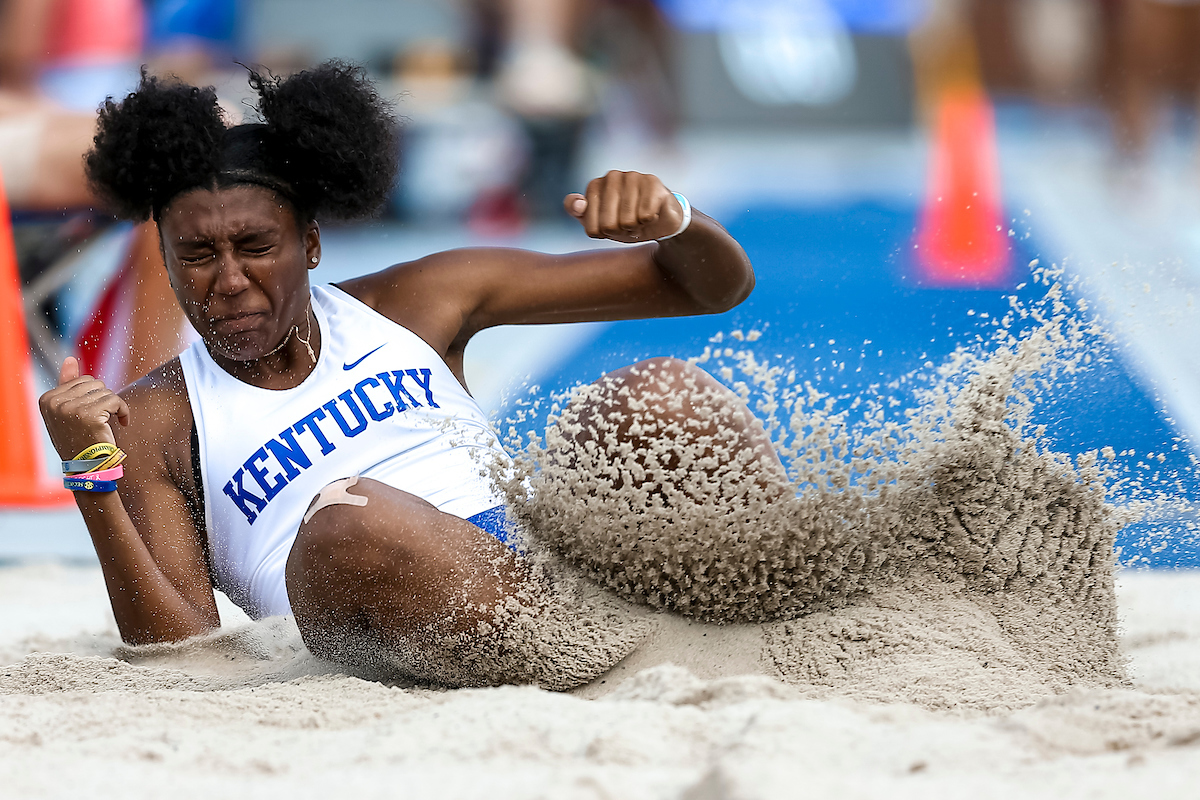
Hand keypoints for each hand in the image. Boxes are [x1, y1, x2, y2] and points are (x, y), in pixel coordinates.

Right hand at [38, 357, 129, 459]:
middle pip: (95, 383)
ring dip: (113, 406)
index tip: (93, 415)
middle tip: (102, 420)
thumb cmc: (80, 438)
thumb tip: (70, 358)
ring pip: (106, 391)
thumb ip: (68, 385)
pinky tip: (122, 423)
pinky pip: (116, 400)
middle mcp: (55, 402)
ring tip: (108, 424)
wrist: (88, 467)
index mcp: (47, 399)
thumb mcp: (68, 412)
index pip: (82, 380)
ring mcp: (70, 408)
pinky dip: (124, 411)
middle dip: (104, 399)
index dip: (94, 396)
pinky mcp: (89, 415)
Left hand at [564, 170, 683, 243]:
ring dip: (635, 227)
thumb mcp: (598, 223)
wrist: (659, 221)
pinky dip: (649, 221)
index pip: (591, 226)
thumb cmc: (625, 221)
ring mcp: (633, 176)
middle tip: (627, 225)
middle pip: (608, 224)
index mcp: (595, 185)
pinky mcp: (652, 182)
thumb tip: (577, 205)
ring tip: (639, 219)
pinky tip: (651, 214)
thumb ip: (579, 213)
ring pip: (627, 221)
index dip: (603, 235)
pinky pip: (645, 215)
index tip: (610, 228)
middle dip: (619, 232)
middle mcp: (612, 176)